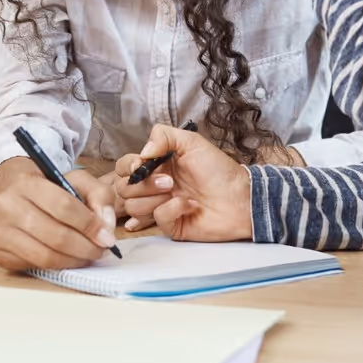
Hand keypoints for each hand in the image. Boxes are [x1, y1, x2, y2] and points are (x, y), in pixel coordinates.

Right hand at [0, 157, 116, 270]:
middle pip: (56, 236)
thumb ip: (100, 196)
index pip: (64, 206)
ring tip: (86, 256)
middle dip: (85, 248)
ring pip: (44, 257)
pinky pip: (32, 266)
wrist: (13, 193)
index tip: (107, 238)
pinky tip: (65, 258)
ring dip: (73, 261)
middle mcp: (7, 206)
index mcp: (27, 183)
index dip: (90, 225)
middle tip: (100, 251)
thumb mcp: (77, 181)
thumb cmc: (49, 188)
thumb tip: (106, 229)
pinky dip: (55, 266)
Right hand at [112, 125, 253, 242]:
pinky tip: (189, 206)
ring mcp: (160, 207)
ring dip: (155, 197)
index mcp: (156, 166)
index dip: (128, 166)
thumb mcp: (192, 143)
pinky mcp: (170, 226)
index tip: (140, 164)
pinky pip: (156, 219)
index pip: (124, 167)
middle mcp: (154, 187)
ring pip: (133, 207)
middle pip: (124, 189)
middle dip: (143, 184)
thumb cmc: (219, 169)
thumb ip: (163, 136)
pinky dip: (171, 210)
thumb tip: (142, 152)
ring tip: (178, 192)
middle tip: (169, 181)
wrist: (239, 197)